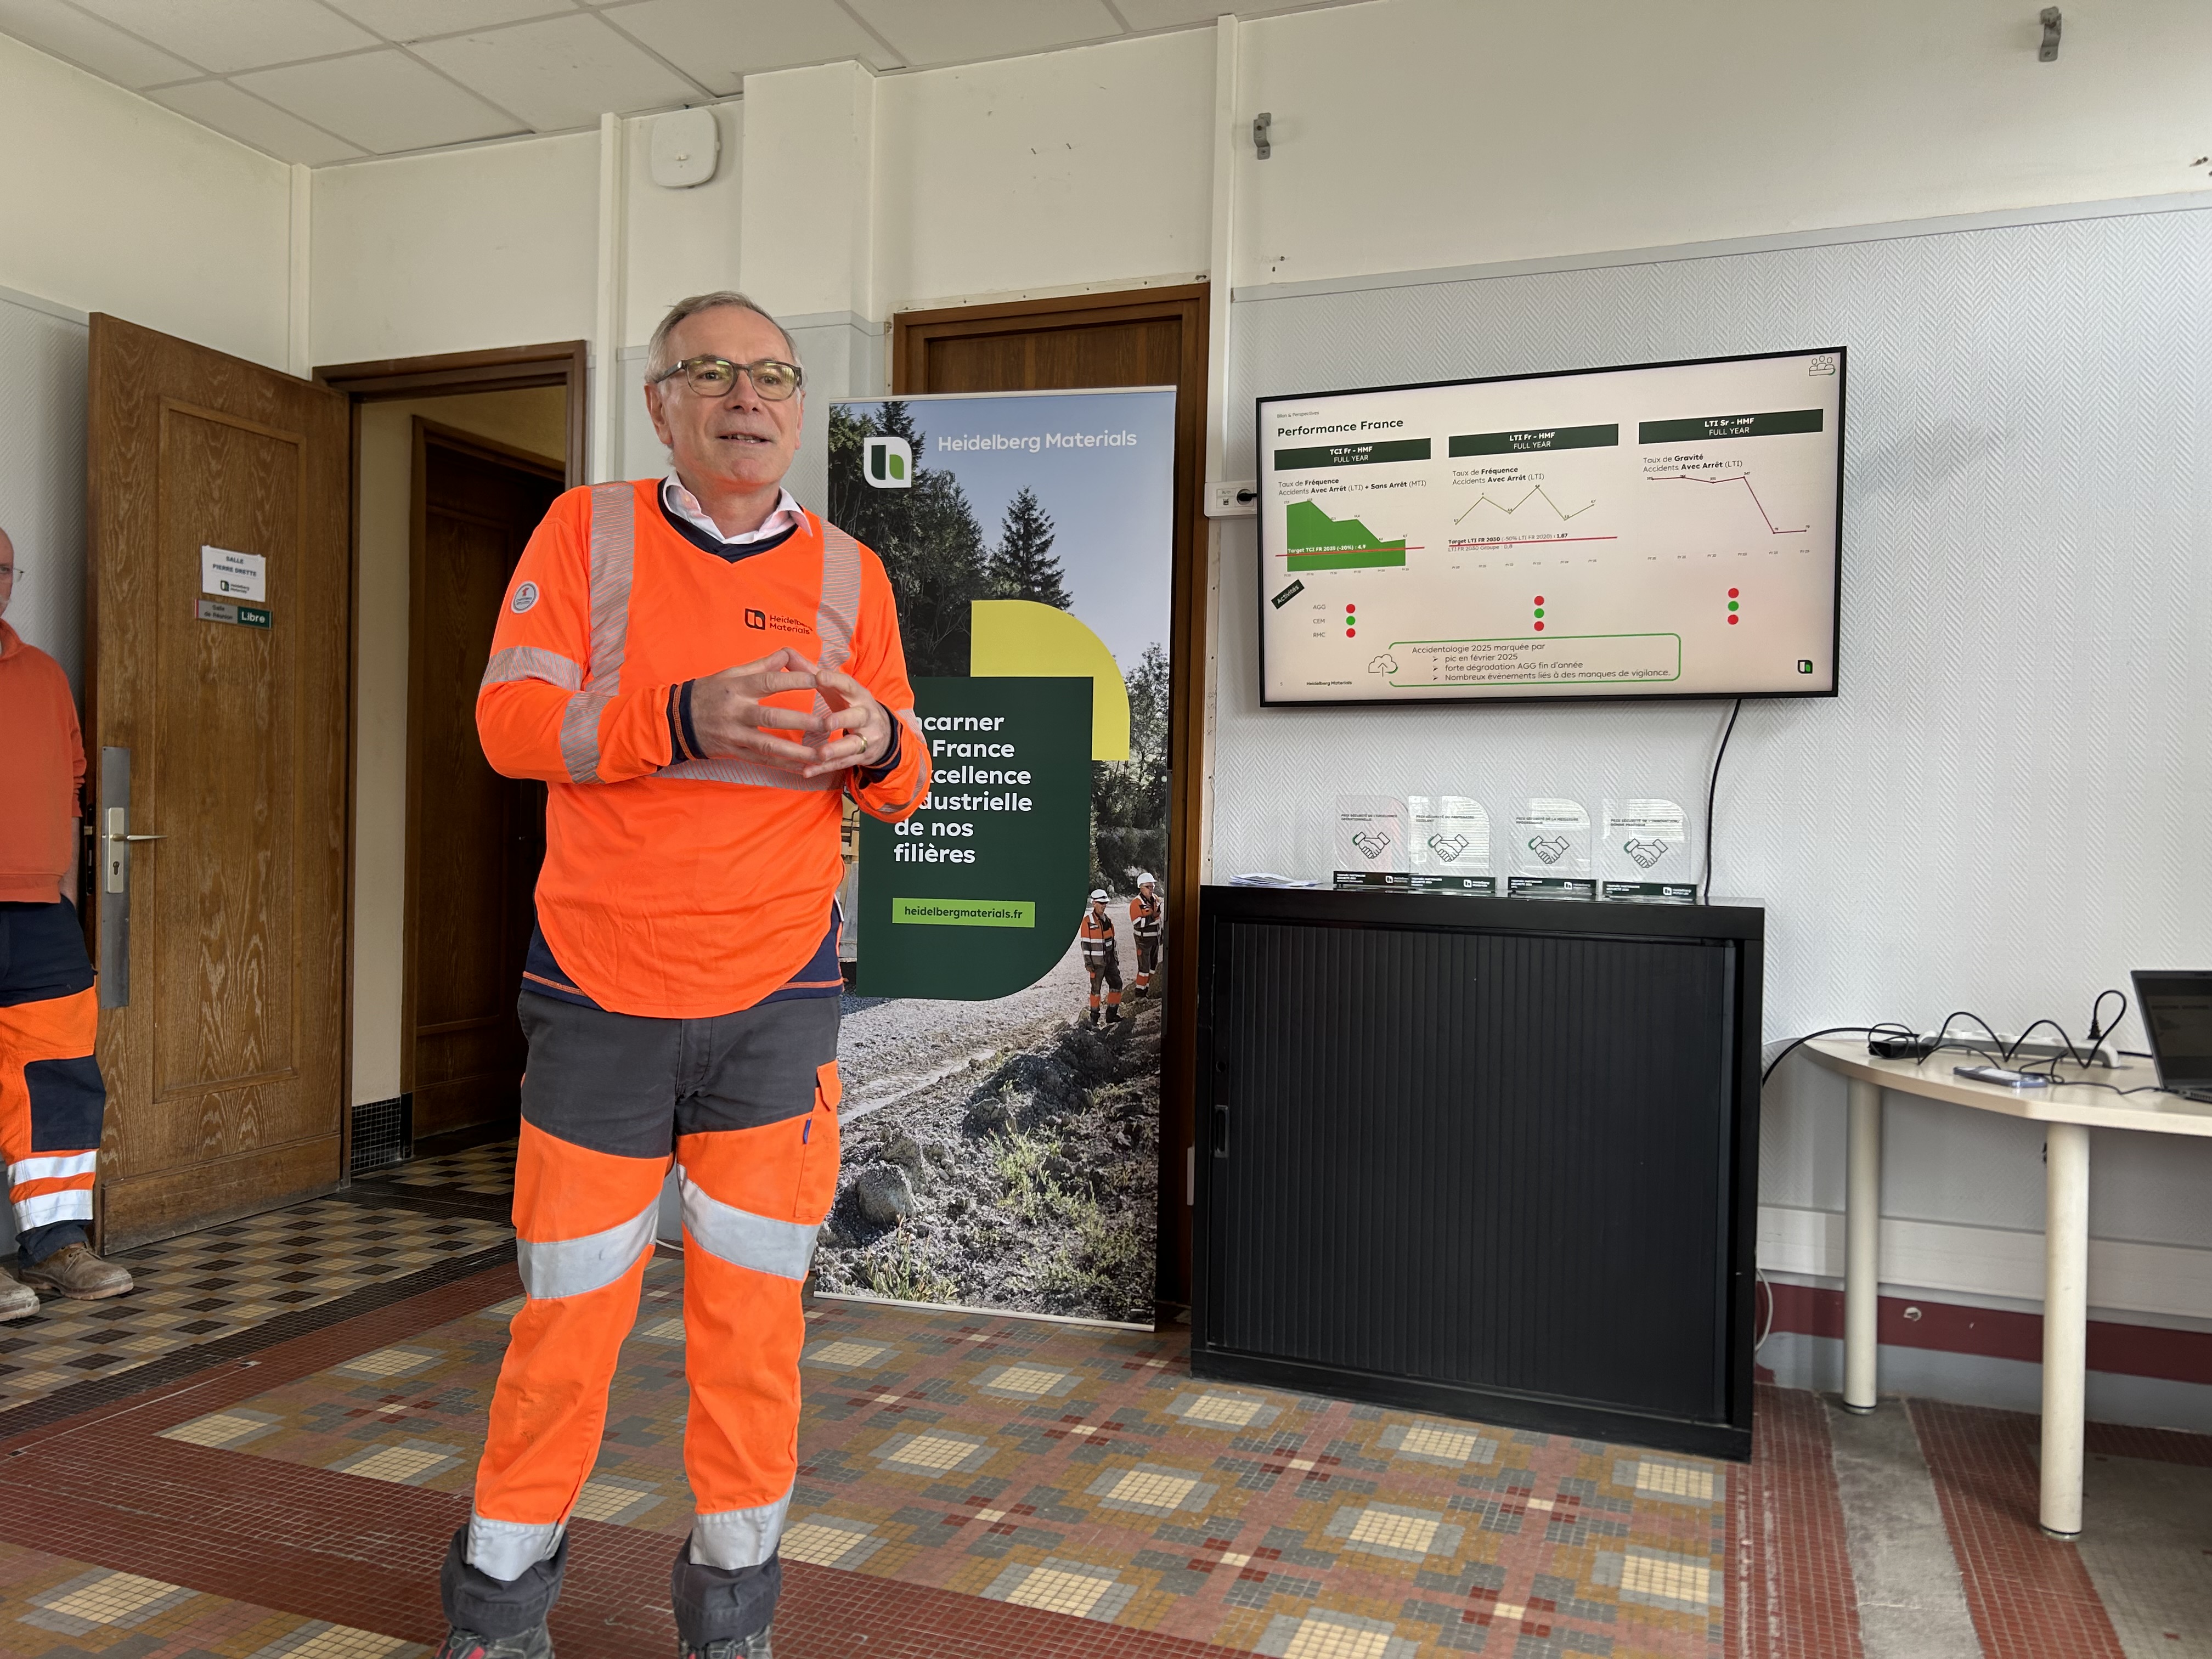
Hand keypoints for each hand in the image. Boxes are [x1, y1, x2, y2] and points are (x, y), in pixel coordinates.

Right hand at [689, 648, 829, 773]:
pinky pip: (762, 760)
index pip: (770, 681)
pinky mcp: (733, 752)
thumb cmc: (708, 692)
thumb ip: (761, 666)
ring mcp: (735, 734)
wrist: (675, 719)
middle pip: (772, 716)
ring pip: (769, 745)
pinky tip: (803, 768)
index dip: (796, 680)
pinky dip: (783, 765)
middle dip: (802, 721)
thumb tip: (788, 654)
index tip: (820, 679)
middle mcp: (737, 711)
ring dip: (797, 751)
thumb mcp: (730, 674)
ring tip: (822, 754)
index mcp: (738, 687)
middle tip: (828, 723)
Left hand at [803, 665, 892, 778]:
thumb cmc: (850, 705)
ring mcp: (866, 737)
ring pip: (852, 745)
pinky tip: (807, 772)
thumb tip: (786, 653)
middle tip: (826, 723)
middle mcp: (865, 715)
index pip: (848, 685)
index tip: (819, 675)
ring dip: (836, 750)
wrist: (883, 732)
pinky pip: (842, 764)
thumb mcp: (836, 688)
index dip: (835, 680)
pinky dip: (824, 769)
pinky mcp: (861, 756)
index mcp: (858, 694)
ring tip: (820, 754)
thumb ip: (811, 671)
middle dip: (842, 720)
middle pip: (857, 717)